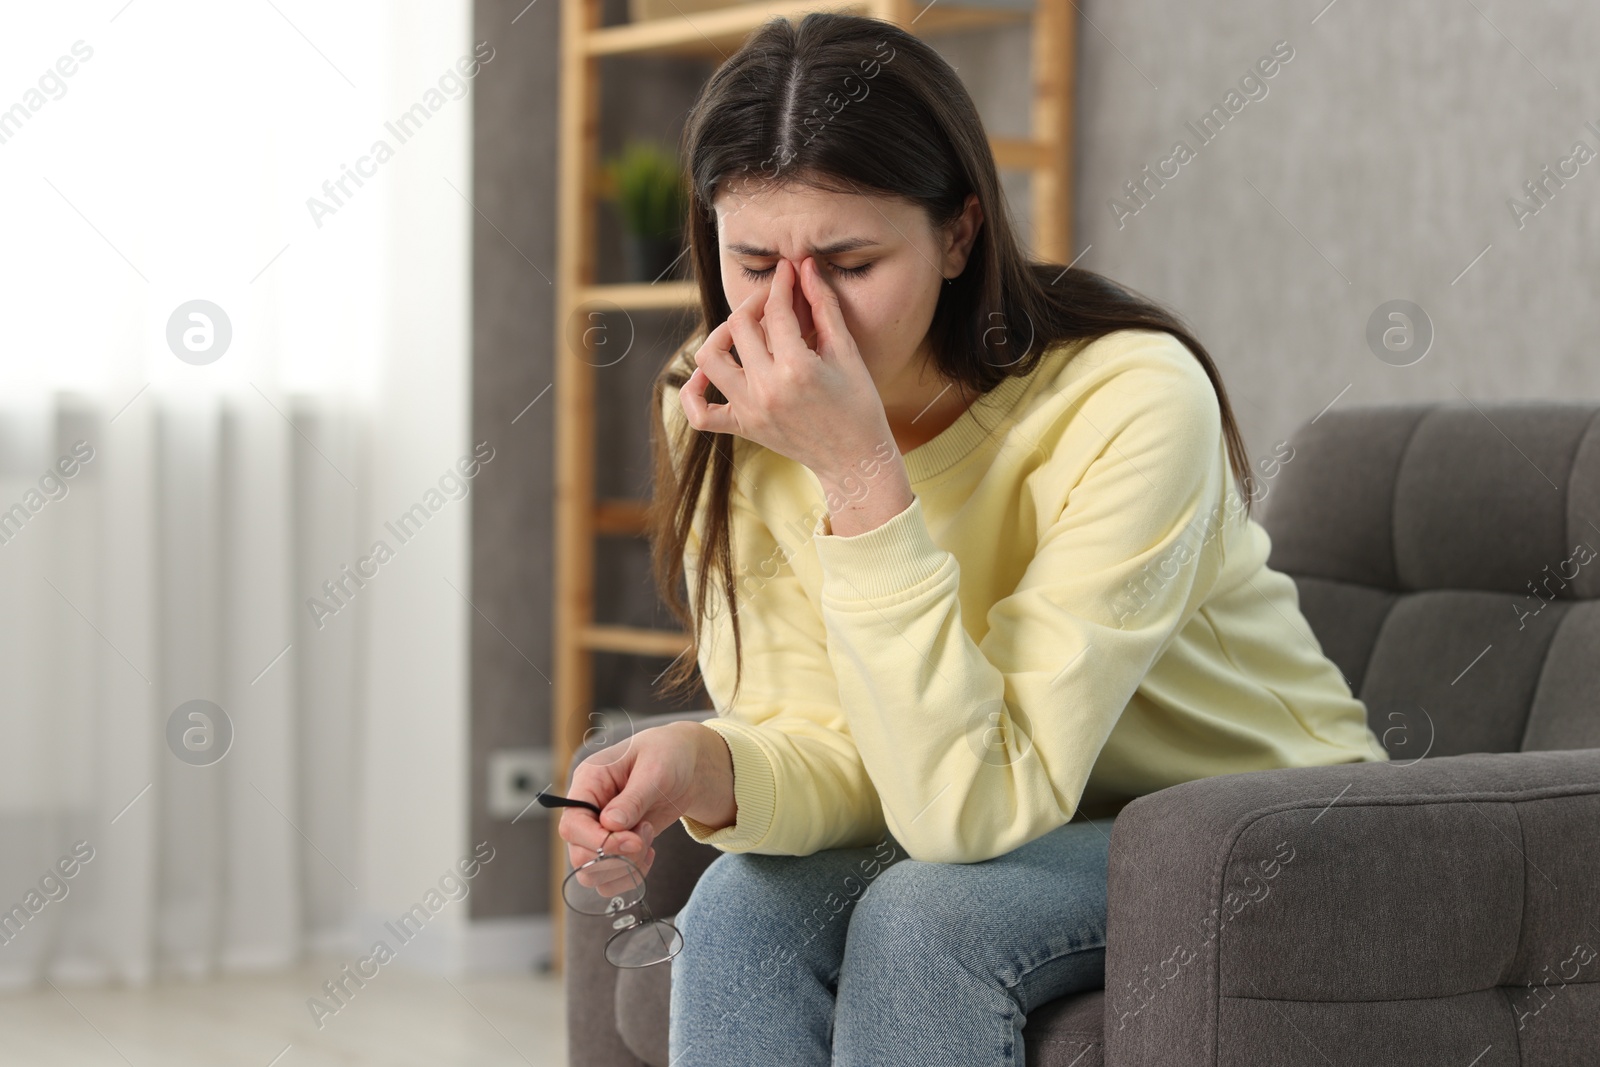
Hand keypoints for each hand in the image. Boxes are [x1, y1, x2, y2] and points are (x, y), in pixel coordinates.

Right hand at [558, 721, 735, 882]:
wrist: (686, 765)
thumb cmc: (668, 756)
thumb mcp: (655, 769)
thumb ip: (633, 798)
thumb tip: (610, 824)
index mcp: (588, 783)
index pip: (572, 825)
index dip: (599, 842)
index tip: (634, 841)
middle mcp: (587, 810)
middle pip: (579, 855)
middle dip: (618, 855)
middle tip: (647, 832)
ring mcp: (598, 831)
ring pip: (592, 873)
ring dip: (626, 866)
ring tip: (649, 837)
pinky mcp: (614, 847)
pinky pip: (610, 879)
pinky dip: (631, 875)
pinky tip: (649, 852)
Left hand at [680, 256, 893, 481]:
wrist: (855, 459)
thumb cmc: (859, 406)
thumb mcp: (847, 353)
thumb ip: (824, 307)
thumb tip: (806, 268)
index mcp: (796, 369)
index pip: (777, 311)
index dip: (782, 283)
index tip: (788, 271)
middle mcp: (766, 389)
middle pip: (740, 326)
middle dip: (757, 302)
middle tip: (774, 299)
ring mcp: (750, 410)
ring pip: (710, 358)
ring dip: (721, 335)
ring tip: (742, 330)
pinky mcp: (744, 427)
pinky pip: (700, 413)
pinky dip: (694, 391)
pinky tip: (705, 373)